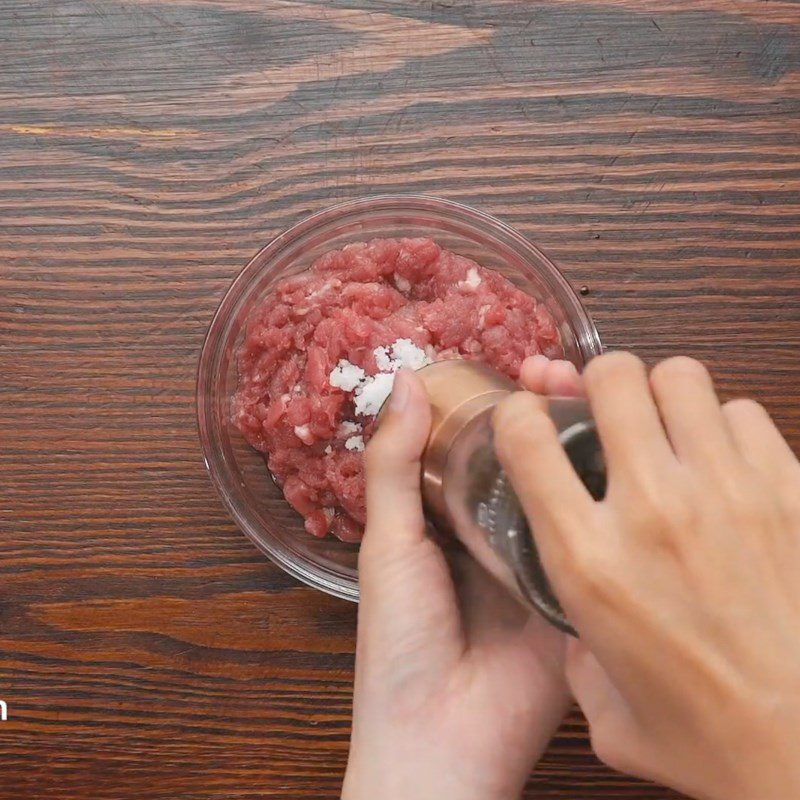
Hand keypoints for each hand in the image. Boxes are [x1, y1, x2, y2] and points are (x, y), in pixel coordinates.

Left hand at [342, 357, 580, 799]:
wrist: (445, 733)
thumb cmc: (401, 640)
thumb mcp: (388, 543)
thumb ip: (393, 466)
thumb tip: (402, 381)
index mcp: (448, 519)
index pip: (477, 446)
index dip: (496, 403)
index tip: (514, 361)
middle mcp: (497, 532)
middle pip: (525, 460)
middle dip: (543, 412)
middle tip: (557, 368)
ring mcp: (541, 557)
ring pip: (562, 486)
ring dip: (576, 439)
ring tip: (589, 392)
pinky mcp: (579, 584)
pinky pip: (591, 531)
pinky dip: (602, 491)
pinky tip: (618, 448)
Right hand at [493, 352, 799, 799]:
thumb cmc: (711, 740)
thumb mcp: (606, 710)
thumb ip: (576, 655)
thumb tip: (578, 630)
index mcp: (589, 560)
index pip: (527, 437)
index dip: (516, 414)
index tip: (528, 422)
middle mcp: (652, 509)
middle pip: (613, 378)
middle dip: (600, 382)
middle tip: (606, 408)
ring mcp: (727, 491)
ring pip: (681, 377)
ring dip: (663, 395)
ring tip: (666, 428)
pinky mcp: (790, 490)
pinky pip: (744, 413)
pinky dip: (725, 426)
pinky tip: (722, 464)